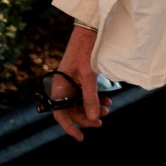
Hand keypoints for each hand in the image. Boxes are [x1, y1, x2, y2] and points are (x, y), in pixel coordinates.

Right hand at [53, 25, 110, 141]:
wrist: (89, 28)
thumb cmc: (85, 49)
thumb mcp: (88, 74)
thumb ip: (90, 97)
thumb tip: (91, 118)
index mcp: (58, 87)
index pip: (60, 115)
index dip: (70, 127)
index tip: (80, 138)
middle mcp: (62, 86)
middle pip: (72, 110)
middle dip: (87, 117)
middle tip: (102, 120)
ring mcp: (70, 82)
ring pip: (80, 102)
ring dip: (93, 107)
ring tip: (108, 109)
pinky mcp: (78, 77)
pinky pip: (84, 93)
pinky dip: (95, 98)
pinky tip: (107, 99)